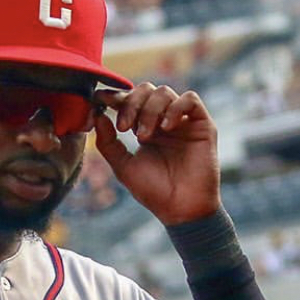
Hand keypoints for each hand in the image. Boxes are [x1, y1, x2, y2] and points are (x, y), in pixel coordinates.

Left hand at [92, 83, 220, 225]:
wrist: (180, 208)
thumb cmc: (153, 191)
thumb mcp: (123, 167)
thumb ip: (108, 143)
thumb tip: (97, 115)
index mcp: (145, 128)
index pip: (130, 101)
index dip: (115, 97)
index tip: (99, 98)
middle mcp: (163, 121)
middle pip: (146, 90)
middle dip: (131, 103)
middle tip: (124, 127)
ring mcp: (183, 121)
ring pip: (164, 92)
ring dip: (149, 110)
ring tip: (143, 136)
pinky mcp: (202, 124)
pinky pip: (190, 99)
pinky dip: (174, 108)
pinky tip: (166, 128)